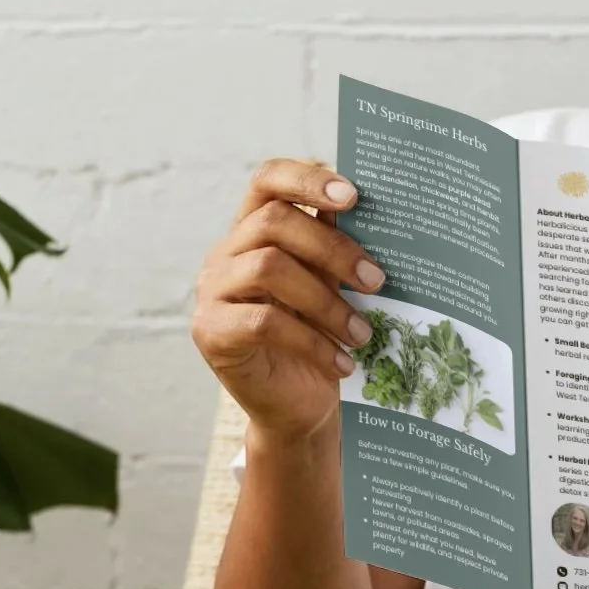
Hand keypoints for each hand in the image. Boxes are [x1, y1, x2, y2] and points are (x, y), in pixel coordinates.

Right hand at [192, 158, 386, 439]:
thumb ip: (336, 247)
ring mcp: (211, 291)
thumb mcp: (332, 287)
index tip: (354, 196)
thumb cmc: (320, 341)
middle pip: (273, 222)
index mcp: (253, 231)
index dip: (307, 178)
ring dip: (326, 301)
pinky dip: (311, 342)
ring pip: (269, 268)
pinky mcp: (211, 332)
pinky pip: (264, 322)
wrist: (298, 410)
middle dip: (333, 249)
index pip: (267, 180)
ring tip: (363, 333)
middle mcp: (225, 253)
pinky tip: (342, 363)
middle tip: (377, 281)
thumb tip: (374, 208)